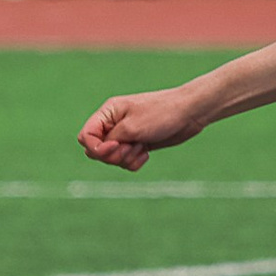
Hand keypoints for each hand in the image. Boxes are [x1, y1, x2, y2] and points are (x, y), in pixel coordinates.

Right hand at [77, 86, 206, 170]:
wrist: (189, 113)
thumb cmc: (161, 114)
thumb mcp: (131, 127)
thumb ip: (109, 140)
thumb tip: (94, 151)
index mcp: (108, 113)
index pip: (86, 136)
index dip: (96, 148)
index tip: (116, 146)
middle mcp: (113, 124)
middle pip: (96, 151)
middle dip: (112, 156)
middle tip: (130, 148)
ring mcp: (125, 136)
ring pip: (112, 159)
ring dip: (126, 159)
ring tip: (141, 147)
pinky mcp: (137, 145)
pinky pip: (126, 162)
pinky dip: (134, 162)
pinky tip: (147, 154)